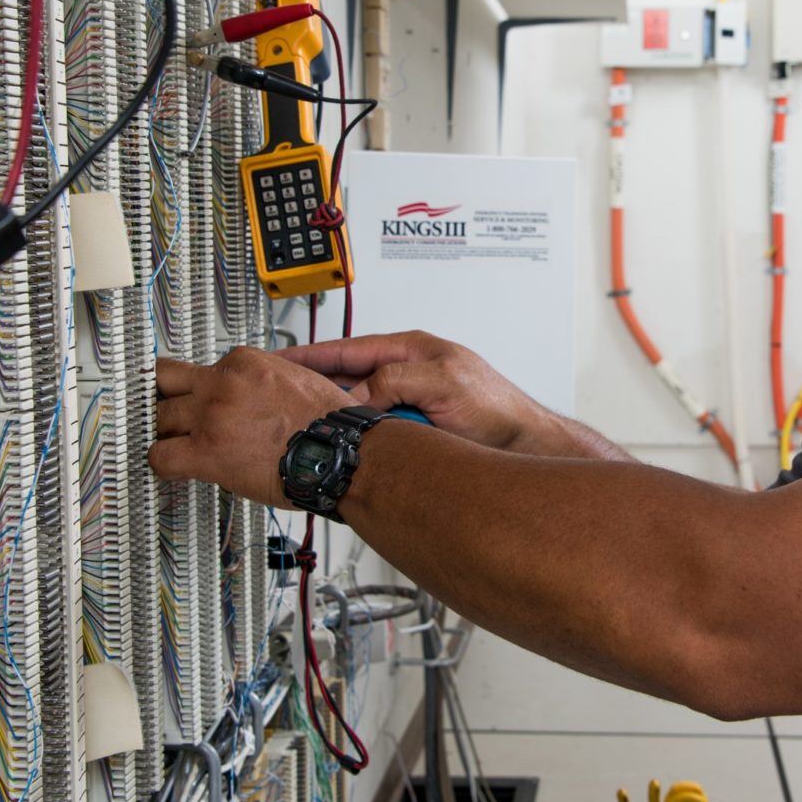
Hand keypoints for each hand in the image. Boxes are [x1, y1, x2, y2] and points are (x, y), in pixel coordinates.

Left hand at [150, 348, 347, 503]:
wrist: (340, 453)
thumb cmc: (328, 423)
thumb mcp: (297, 377)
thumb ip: (263, 377)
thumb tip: (250, 388)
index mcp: (245, 362)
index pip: (201, 367)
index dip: (199, 387)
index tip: (199, 399)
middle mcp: (222, 383)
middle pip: (166, 383)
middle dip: (168, 399)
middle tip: (171, 413)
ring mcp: (210, 416)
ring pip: (159, 417)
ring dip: (165, 432)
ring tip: (176, 443)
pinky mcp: (205, 452)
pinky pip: (159, 455)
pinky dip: (160, 462)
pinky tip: (173, 466)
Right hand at [278, 331, 556, 452]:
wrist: (522, 448)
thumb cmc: (498, 410)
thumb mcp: (444, 383)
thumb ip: (397, 379)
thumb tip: (358, 395)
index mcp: (412, 351)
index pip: (348, 349)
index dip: (310, 355)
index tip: (279, 361)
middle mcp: (406, 375)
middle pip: (346, 381)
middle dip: (315, 390)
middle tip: (282, 399)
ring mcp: (407, 404)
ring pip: (357, 412)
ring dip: (339, 421)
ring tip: (309, 428)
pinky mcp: (411, 432)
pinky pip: (373, 434)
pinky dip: (360, 441)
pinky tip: (347, 451)